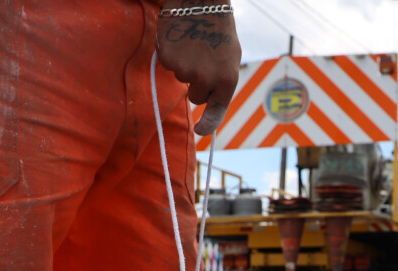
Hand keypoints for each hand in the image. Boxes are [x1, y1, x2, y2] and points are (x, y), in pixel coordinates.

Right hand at [156, 2, 241, 135]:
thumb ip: (221, 82)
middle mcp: (206, 78)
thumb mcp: (230, 59)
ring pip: (181, 80)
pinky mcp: (168, 58)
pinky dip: (173, 56)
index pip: (216, 109)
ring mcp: (185, 69)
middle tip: (202, 61)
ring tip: (194, 46)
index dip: (208, 124)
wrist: (203, 2)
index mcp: (227, 79)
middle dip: (197, 84)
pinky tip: (182, 41)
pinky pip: (169, 66)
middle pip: (196, 97)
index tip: (201, 131)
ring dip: (186, 67)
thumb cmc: (219, 31)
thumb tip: (208, 102)